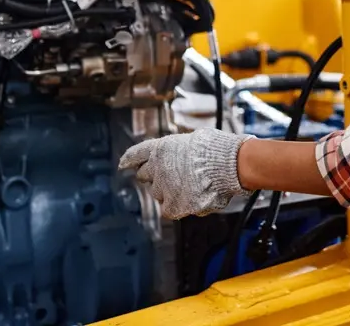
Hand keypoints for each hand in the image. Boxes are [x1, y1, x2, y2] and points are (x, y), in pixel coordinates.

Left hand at [118, 128, 253, 219]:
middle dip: (154, 176)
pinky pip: (169, 209)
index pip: (137, 154)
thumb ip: (180, 152)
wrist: (227, 165)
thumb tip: (180, 159)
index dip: (129, 159)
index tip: (122, 164)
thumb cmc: (216, 150)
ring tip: (190, 186)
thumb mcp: (194, 139)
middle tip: (170, 176)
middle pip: (145, 176)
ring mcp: (163, 189)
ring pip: (159, 194)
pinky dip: (178, 206)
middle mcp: (157, 168)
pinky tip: (192, 199)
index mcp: (161, 148)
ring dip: (168, 191)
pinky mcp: (173, 206)